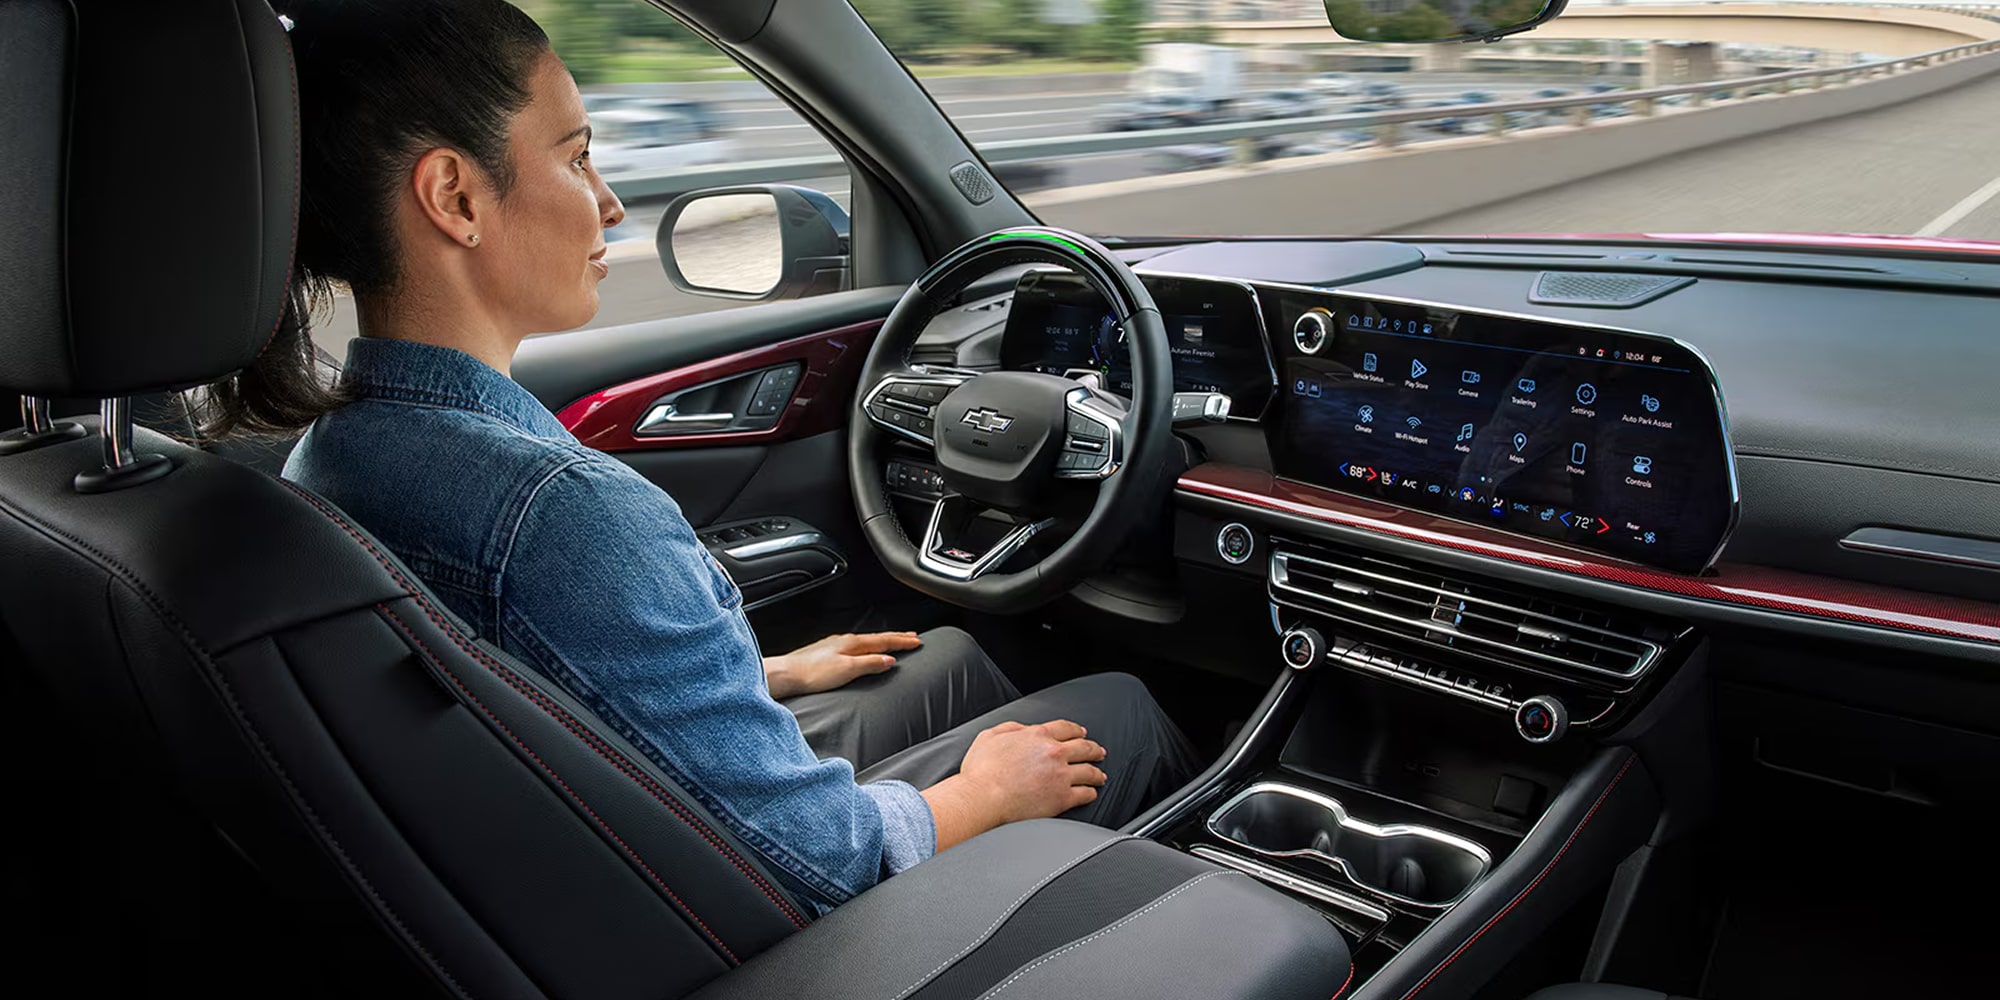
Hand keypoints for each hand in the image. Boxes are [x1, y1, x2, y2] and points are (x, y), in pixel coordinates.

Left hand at [763, 631, 922, 699]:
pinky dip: (868, 646)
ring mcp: (835, 645)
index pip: (884, 641)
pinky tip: (865, 650)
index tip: (917, 641)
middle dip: (896, 637)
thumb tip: (889, 660)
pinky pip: (855, 646)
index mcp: (852, 643)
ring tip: (893, 641)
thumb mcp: (847, 670)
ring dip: (882, 640)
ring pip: (866, 641)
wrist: (786, 674)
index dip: (902, 642)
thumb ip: (870, 664)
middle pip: (877, 638)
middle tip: (912, 636)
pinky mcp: (826, 653)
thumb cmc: (812, 674)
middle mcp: (844, 640)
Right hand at [923, 720, 1106, 850]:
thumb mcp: (990, 736)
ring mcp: (1060, 776)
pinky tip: (1091, 793)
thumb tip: (1023, 729)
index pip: (1066, 728)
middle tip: (1099, 752)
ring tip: (1100, 776)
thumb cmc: (980, 771)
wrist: (982, 798)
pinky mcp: (1062, 798)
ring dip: (1097, 772)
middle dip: (1094, 749)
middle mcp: (1053, 753)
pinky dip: (1091, 792)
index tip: (1082, 734)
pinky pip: (1085, 794)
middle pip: (1084, 747)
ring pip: (1089, 771)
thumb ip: (1010, 728)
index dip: (1077, 730)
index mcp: (1037, 735)